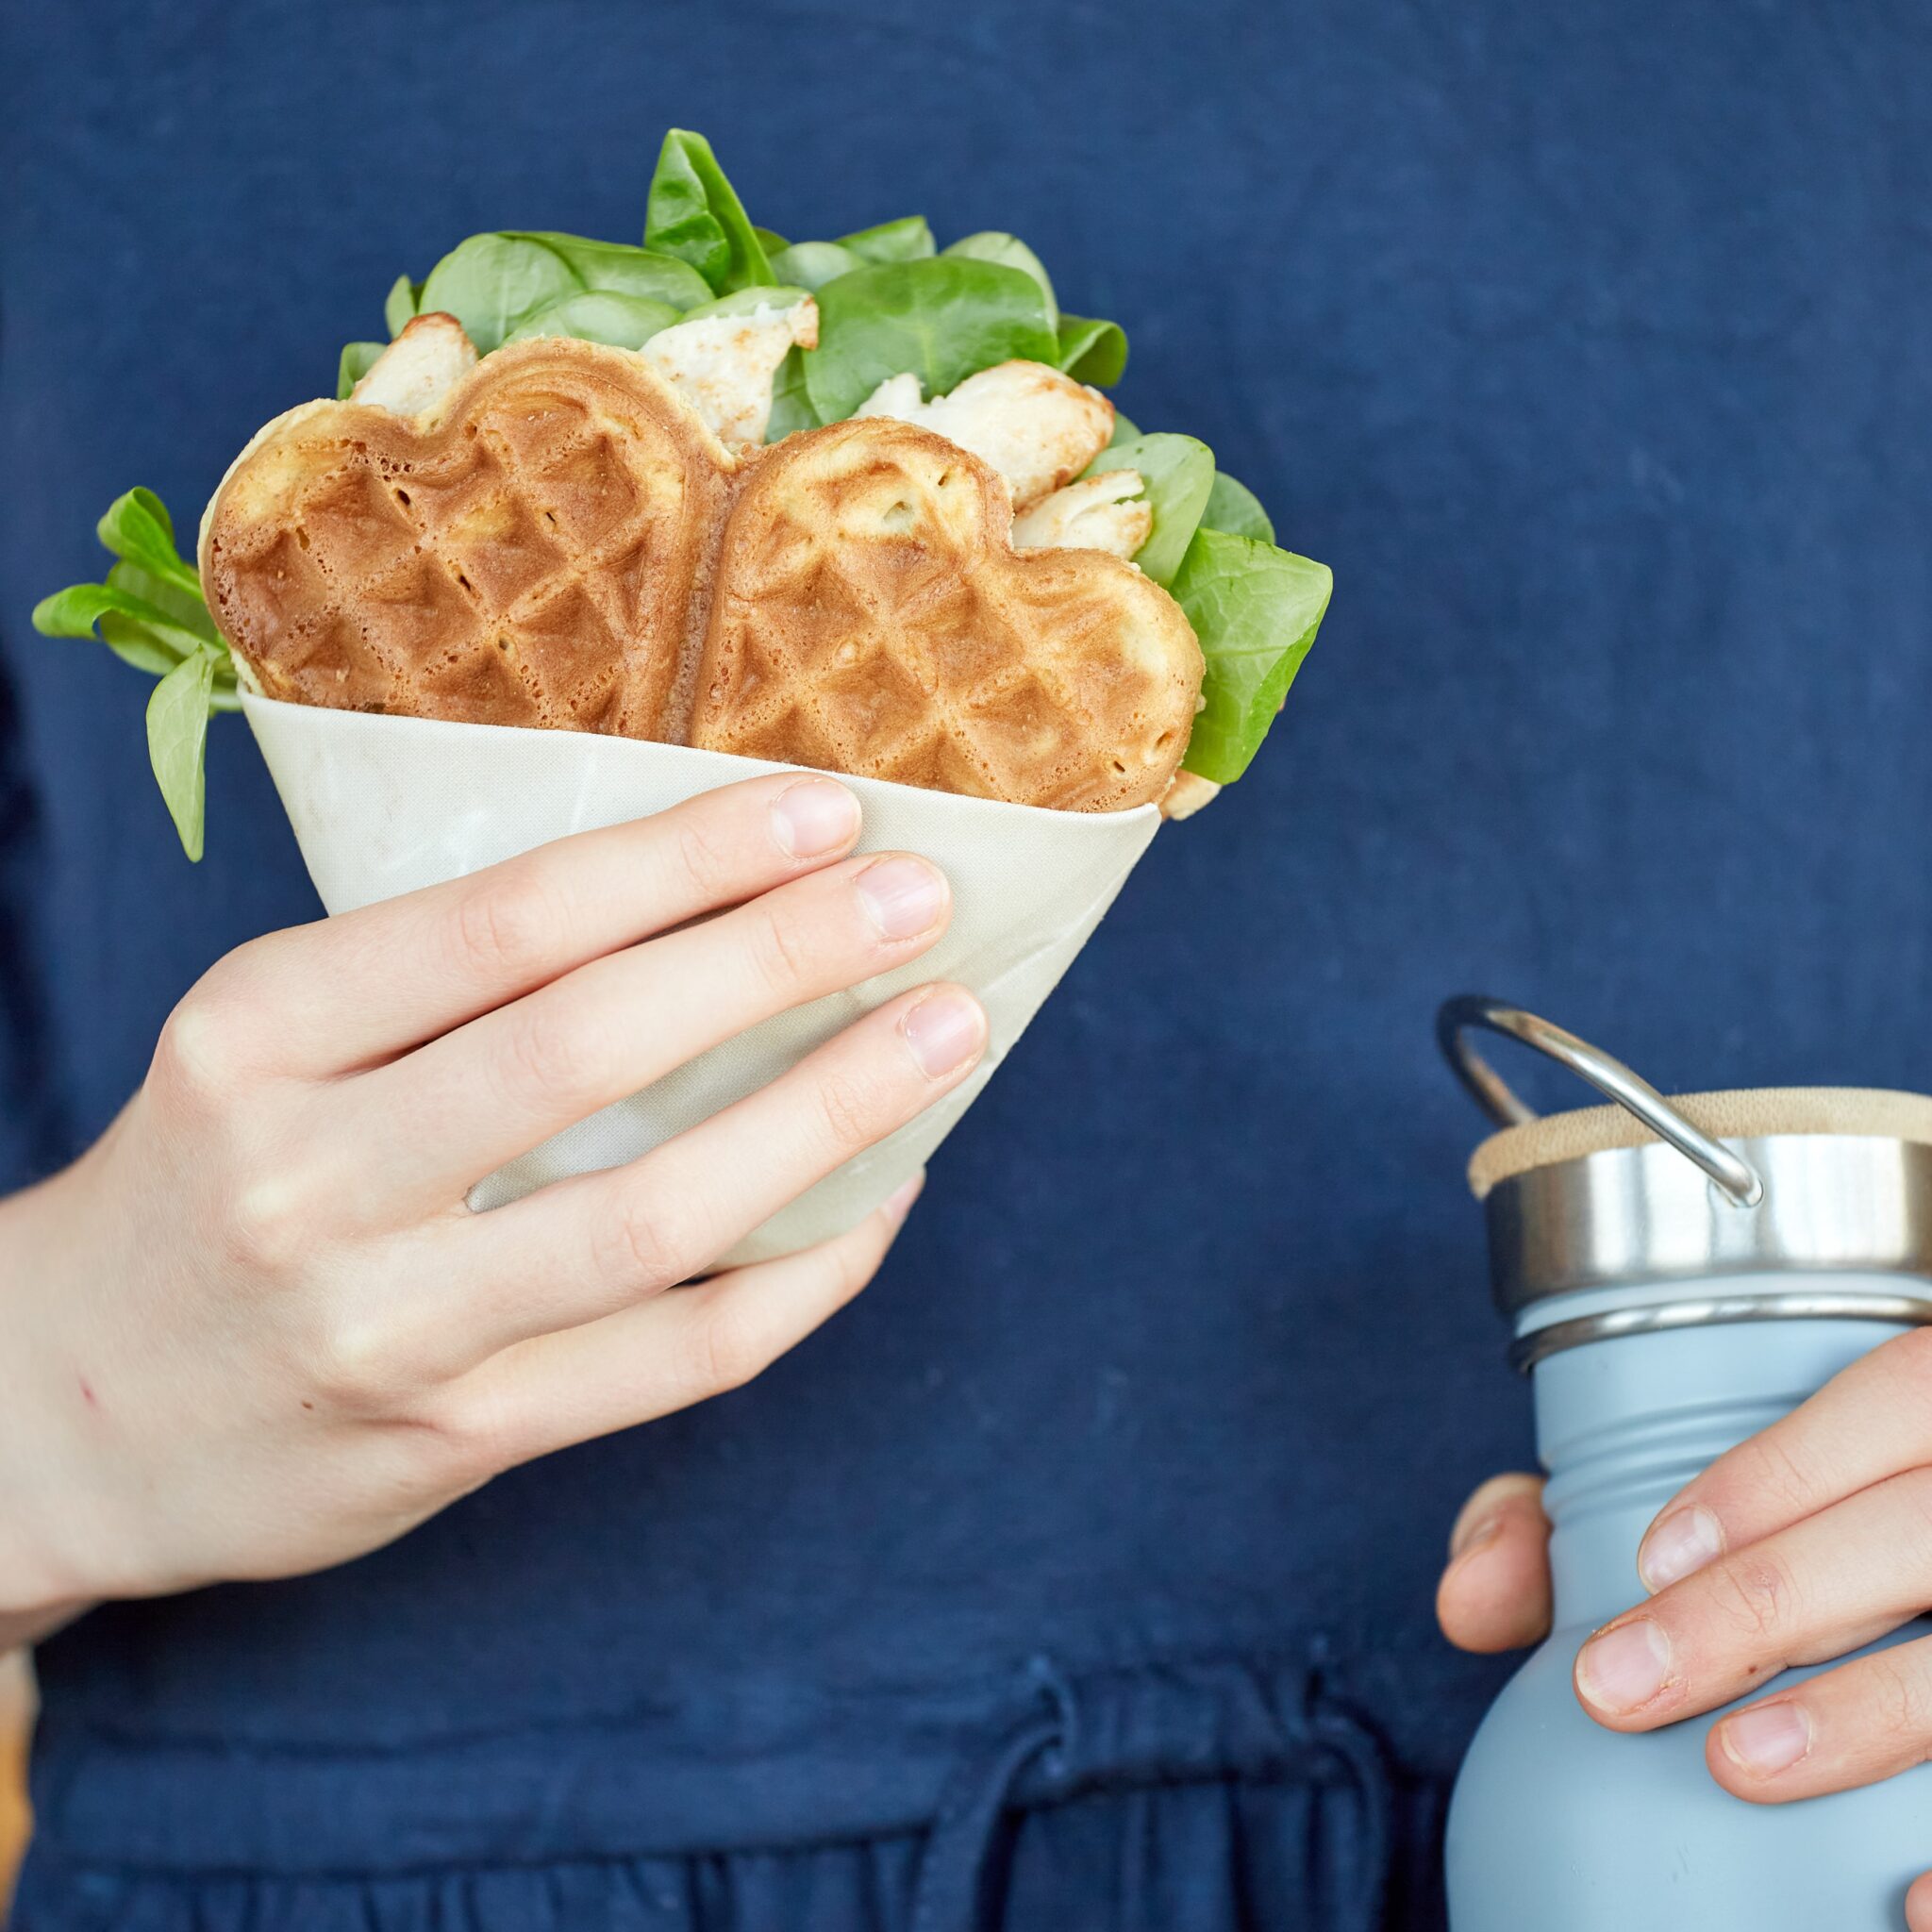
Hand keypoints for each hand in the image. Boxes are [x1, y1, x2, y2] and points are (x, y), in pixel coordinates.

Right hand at [0, 772, 983, 1637]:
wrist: (62, 1413)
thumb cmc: (211, 1176)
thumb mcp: (269, 1040)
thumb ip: (445, 978)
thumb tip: (709, 894)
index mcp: (259, 1033)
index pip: (509, 921)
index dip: (687, 860)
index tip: (823, 812)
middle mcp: (308, 1179)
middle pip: (592, 1052)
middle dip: (781, 960)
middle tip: (922, 899)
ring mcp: (385, 1329)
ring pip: (657, 1218)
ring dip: (830, 1116)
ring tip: (947, 1035)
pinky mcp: (454, 1442)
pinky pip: (678, 1360)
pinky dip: (804, 1276)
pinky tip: (880, 1199)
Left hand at [1441, 1331, 1931, 1931]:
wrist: (1893, 1548)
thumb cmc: (1780, 1545)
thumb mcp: (1672, 1505)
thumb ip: (1557, 1524)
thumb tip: (1466, 1601)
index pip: (1884, 1400)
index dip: (1773, 1480)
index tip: (1652, 1563)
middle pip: (1920, 1530)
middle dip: (1765, 1604)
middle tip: (1625, 1686)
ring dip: (1868, 1713)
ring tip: (1737, 1765)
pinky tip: (1907, 1902)